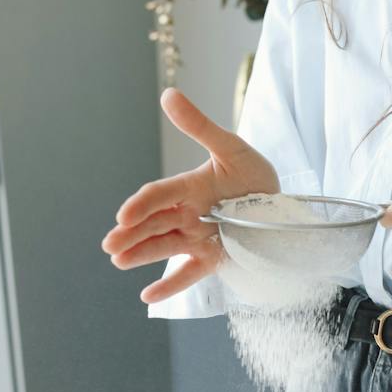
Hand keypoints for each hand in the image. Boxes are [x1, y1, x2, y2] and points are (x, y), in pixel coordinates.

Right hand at [102, 88, 277, 302]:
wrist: (281, 205)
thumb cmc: (253, 174)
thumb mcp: (231, 148)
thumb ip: (199, 126)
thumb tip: (168, 94)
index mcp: (189, 188)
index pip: (158, 196)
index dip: (140, 205)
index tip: (123, 216)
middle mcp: (188, 214)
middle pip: (154, 224)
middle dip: (131, 235)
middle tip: (110, 245)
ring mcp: (199, 238)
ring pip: (165, 248)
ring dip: (142, 255)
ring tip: (119, 262)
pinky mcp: (213, 259)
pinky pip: (188, 274)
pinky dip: (169, 286)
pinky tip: (147, 297)